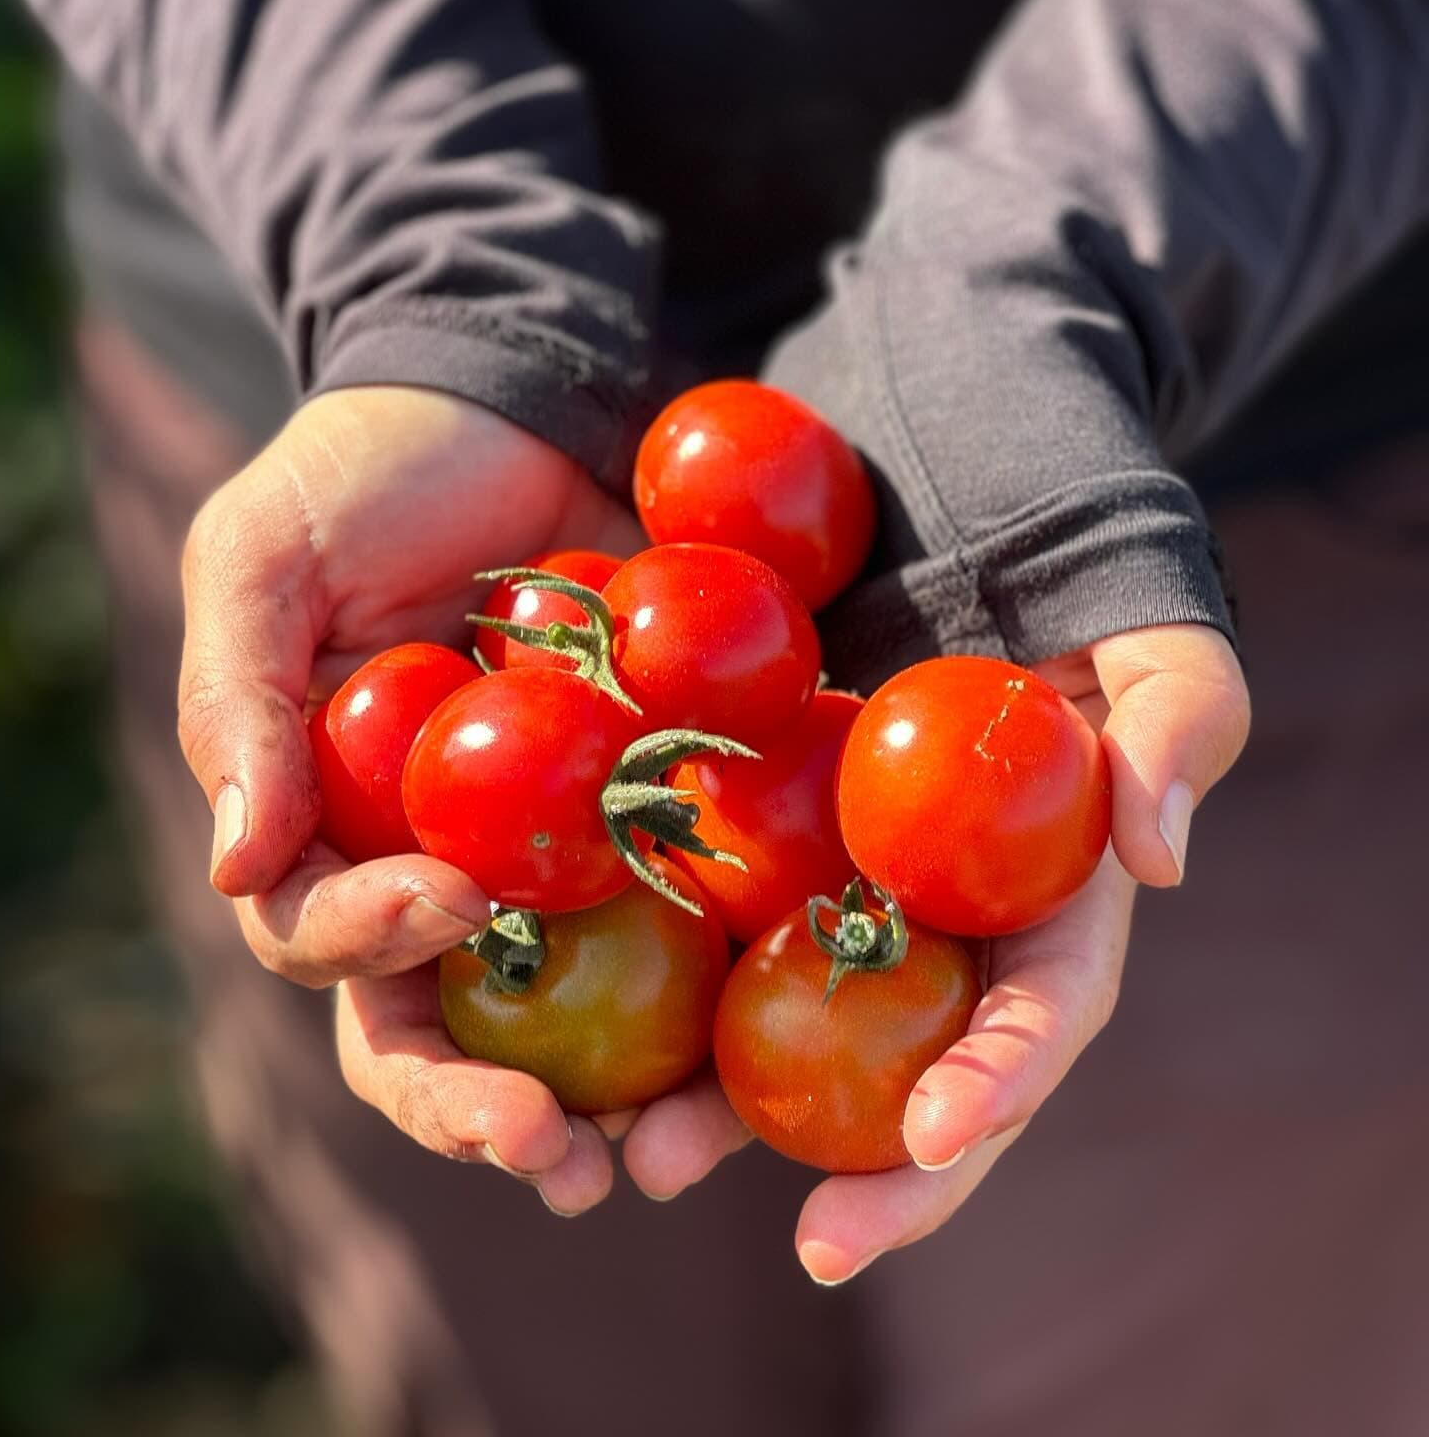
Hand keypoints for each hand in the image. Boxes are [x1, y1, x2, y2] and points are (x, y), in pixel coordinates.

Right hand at [178, 385, 653, 1209]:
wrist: (517, 414)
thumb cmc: (365, 482)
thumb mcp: (264, 562)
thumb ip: (240, 707)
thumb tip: (233, 867)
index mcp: (335, 836)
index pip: (327, 942)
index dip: (371, 947)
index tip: (447, 901)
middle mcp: (443, 875)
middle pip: (446, 1029)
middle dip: (485, 1107)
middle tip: (555, 1158)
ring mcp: (558, 862)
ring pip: (574, 1016)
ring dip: (616, 1101)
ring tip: (664, 1158)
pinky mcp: (661, 823)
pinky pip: (689, 919)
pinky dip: (721, 987)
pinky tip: (759, 1041)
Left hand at [622, 624, 1249, 1276]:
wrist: (964, 540)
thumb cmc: (1076, 596)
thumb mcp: (1155, 645)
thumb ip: (1179, 733)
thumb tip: (1161, 858)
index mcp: (1054, 910)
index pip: (1043, 1016)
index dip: (1002, 1081)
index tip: (939, 1133)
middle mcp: (953, 936)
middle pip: (925, 1075)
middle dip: (882, 1175)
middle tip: (823, 1247)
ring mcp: (857, 909)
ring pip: (806, 1037)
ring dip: (736, 1116)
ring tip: (655, 1163)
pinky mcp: (774, 864)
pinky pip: (722, 942)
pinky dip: (670, 1003)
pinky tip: (607, 1050)